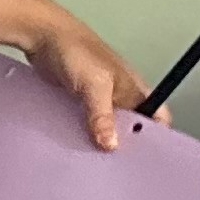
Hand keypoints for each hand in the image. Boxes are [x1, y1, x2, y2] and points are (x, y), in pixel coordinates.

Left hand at [29, 17, 150, 150]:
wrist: (42, 36)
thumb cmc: (75, 49)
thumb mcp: (95, 85)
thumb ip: (103, 115)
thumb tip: (111, 144)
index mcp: (134, 88)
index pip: (157, 117)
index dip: (155, 135)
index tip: (144, 156)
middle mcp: (120, 94)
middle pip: (131, 125)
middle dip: (126, 142)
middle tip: (115, 163)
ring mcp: (99, 97)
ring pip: (108, 125)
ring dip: (102, 138)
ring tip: (93, 158)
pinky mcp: (79, 100)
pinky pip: (87, 121)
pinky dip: (83, 131)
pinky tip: (74, 142)